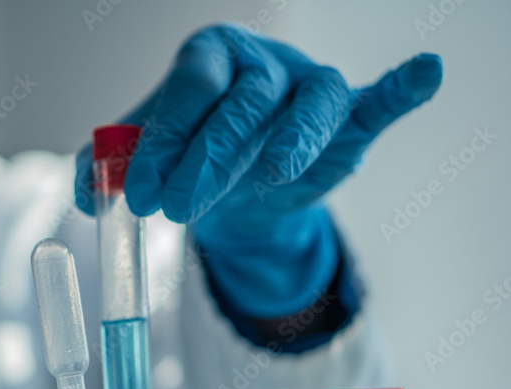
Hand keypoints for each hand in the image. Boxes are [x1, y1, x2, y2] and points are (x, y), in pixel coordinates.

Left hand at [76, 24, 441, 228]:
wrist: (234, 190)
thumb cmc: (185, 161)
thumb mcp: (141, 163)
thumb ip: (104, 170)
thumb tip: (85, 193)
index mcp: (206, 59)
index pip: (189, 87)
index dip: (163, 137)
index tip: (137, 193)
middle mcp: (259, 64)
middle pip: (243, 101)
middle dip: (207, 157)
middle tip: (173, 208)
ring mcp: (306, 87)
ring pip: (306, 105)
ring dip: (289, 142)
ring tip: (272, 177)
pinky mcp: (347, 119)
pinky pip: (375, 100)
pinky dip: (401, 89)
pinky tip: (424, 72)